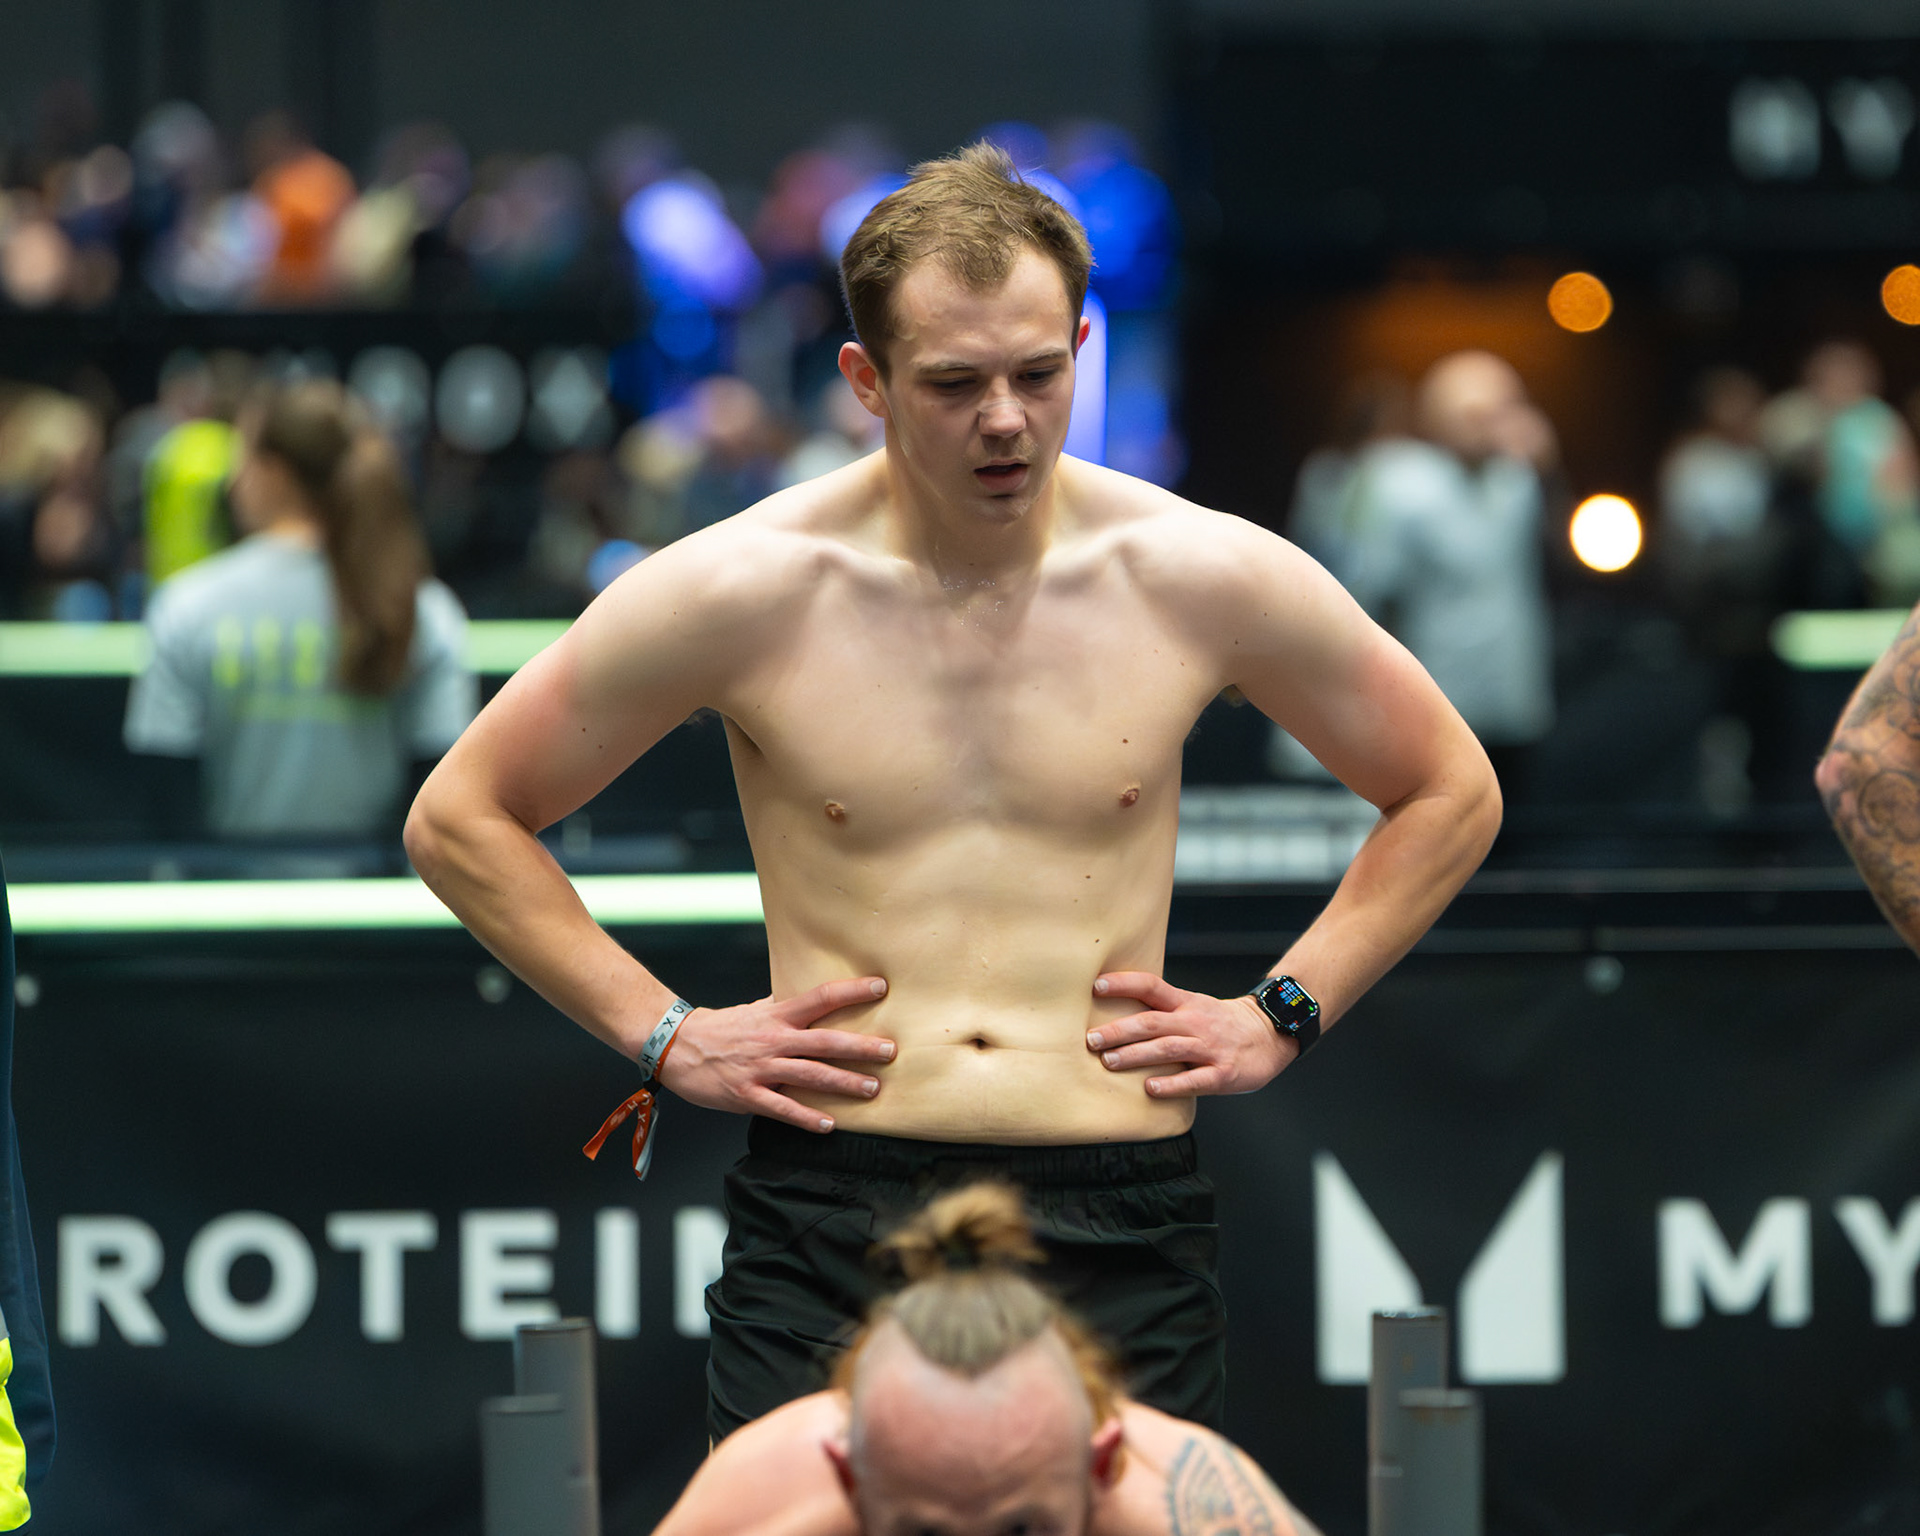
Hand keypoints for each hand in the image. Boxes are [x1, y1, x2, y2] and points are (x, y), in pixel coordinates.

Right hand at [655, 977, 895, 1131]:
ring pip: (810, 1076)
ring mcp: (761, 1069)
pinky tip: (829, 1125)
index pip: (821, 998)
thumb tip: (817, 1000)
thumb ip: (786, 1008)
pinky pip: (781, 1108)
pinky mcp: (746, 1095)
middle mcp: (774, 1040)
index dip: (852, 991)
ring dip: (844, 1083)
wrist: (676, 1046)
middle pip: (825, 1041)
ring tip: (873, 1089)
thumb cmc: (721, 1028)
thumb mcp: (757, 1010)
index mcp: (777, 1016)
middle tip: (890, 1052)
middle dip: (860, 1047)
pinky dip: (806, 1118)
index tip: (881, 987)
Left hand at [1086, 972, 1291, 1097]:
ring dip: (1135, 1055)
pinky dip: (1171, 1085)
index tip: (1096, 985)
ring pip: (1167, 1048)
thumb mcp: (1194, 1006)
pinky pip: (1194, 1080)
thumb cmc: (1222, 1024)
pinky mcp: (1222, 1073)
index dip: (1123, 983)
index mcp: (1186, 1003)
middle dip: (1118, 1030)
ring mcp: (1209, 1048)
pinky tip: (1150, 1088)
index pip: (1151, 986)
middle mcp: (1195, 1022)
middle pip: (1152, 1022)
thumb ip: (1162, 1010)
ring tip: (1109, 1062)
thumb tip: (1116, 1014)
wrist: (1270, 1035)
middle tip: (1091, 1039)